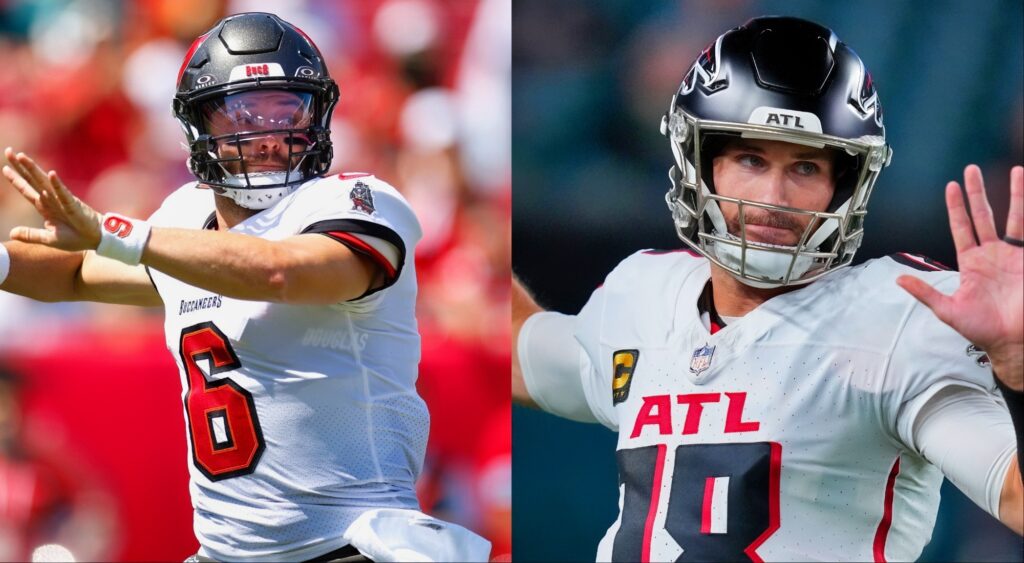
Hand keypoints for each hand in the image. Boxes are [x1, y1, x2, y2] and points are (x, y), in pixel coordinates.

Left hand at [2, 148, 102, 251]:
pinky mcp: (73, 205)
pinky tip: (50, 174)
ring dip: (33, 169)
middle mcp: (51, 199)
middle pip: (32, 180)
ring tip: (22, 157)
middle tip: (9, 151)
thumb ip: (30, 235)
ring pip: (44, 182)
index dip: (16, 179)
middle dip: (20, 166)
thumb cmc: (75, 238)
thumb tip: (11, 234)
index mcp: (45, 207)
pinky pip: (63, 193)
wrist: (95, 240)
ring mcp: (62, 200)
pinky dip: (57, 184)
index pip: (27, 190)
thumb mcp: (49, 238)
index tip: (5, 168)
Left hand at [897, 165, 1022, 389]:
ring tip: (1016, 171)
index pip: (962, 226)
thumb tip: (898, 279)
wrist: (1012, 341)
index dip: (956, 207)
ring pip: (1015, 218)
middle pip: (985, 215)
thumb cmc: (982, 329)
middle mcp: (992, 254)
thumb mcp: (948, 309)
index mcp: (972, 262)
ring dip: (1016, 195)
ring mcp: (1013, 256)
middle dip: (978, 193)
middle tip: (971, 169)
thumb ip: (925, 292)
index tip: (952, 185)